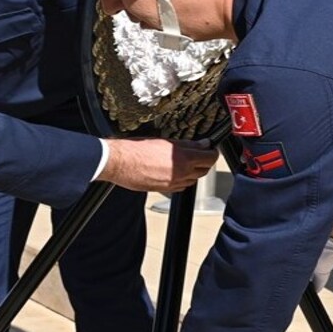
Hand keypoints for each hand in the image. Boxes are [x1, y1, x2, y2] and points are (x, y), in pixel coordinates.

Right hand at [99, 138, 216, 192]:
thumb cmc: (137, 149)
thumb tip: (201, 144)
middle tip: (200, 153)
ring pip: (193, 179)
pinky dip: (183, 180)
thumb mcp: (165, 141)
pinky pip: (181, 186)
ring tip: (186, 162)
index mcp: (183, 157)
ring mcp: (173, 183)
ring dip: (194, 171)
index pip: (210, 157)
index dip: (212, 152)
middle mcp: (181, 172)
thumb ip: (187, 144)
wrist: (120, 162)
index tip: (210, 148)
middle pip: (204, 170)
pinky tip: (176, 172)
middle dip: (205, 162)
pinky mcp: (165, 190)